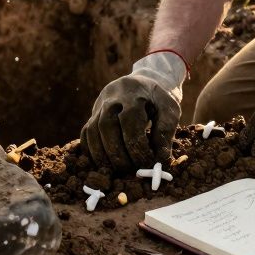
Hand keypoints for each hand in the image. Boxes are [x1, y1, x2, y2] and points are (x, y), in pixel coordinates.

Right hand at [81, 51, 185, 172]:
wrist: (141, 83)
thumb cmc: (157, 100)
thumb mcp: (169, 110)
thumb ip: (165, 133)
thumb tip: (158, 161)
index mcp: (134, 93)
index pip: (130, 122)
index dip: (137, 148)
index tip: (147, 164)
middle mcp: (112, 97)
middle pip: (107, 126)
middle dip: (118, 153)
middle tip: (130, 170)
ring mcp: (99, 105)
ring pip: (92, 131)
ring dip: (102, 155)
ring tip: (117, 171)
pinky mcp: (92, 114)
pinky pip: (85, 134)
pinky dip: (91, 151)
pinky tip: (103, 164)